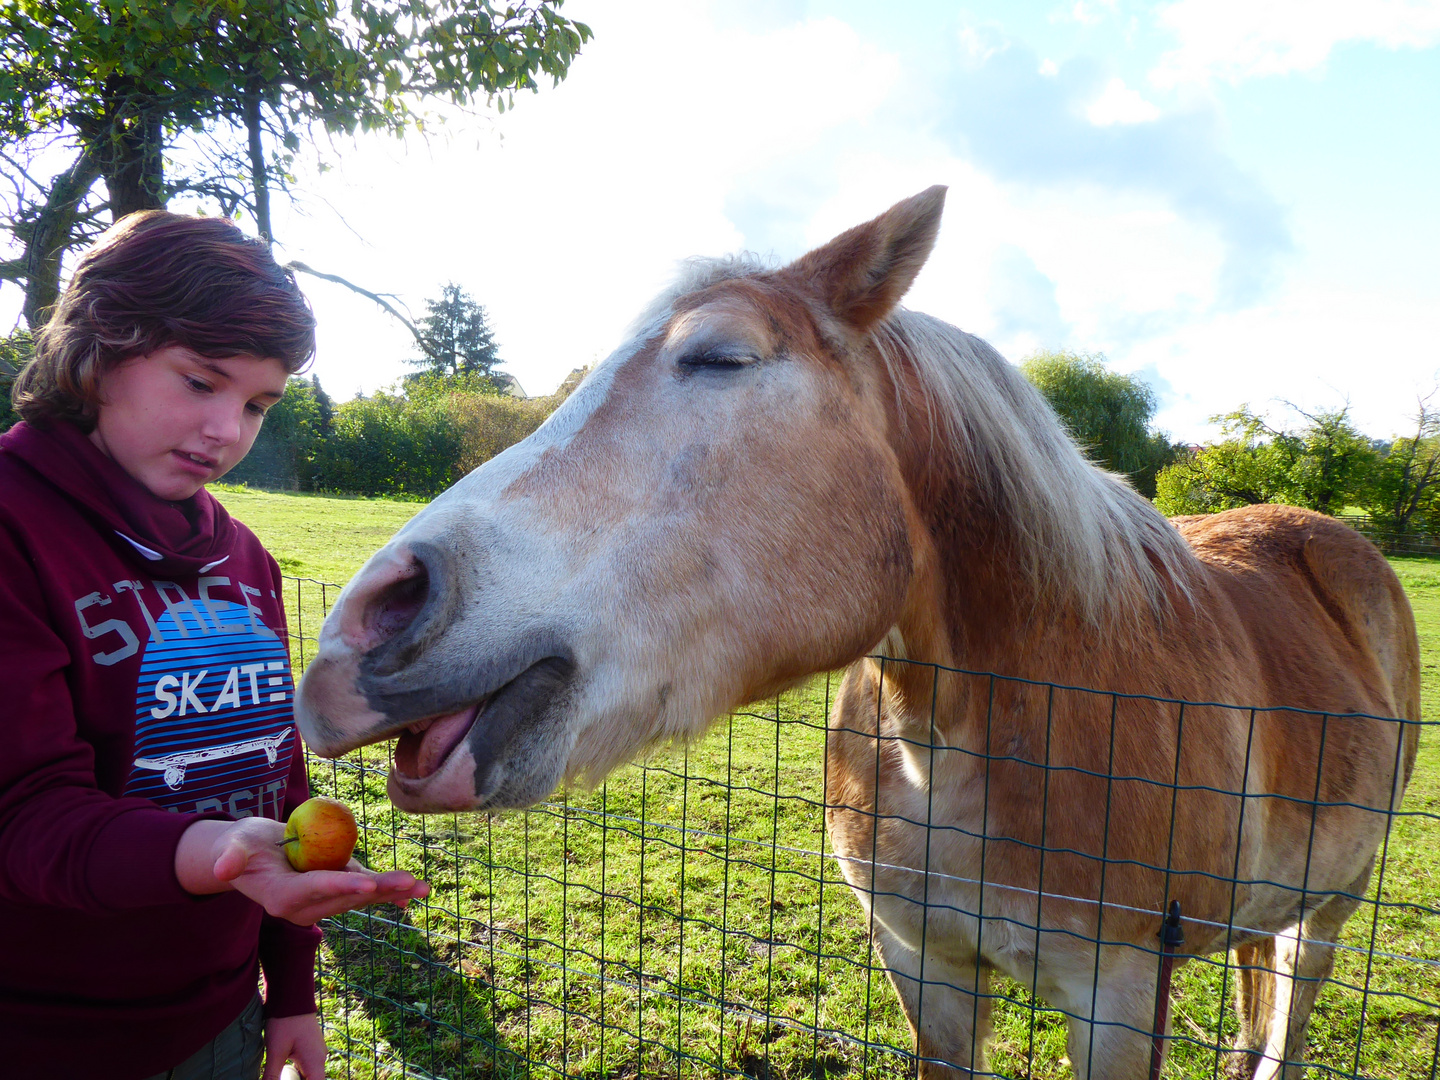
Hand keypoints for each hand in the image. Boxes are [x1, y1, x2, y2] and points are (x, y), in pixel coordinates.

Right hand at [176, 817, 429, 924]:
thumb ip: (229, 857)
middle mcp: (305, 908)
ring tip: (422, 888)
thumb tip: (223, 867)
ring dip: (392, 892)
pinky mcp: (336, 892)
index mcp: (282, 897)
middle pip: (346, 896)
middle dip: (378, 889)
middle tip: (409, 883)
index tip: (366, 882)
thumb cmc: (242, 846)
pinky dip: (390, 893)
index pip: (315, 890)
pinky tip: (415, 895)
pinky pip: (364, 892)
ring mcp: (323, 903)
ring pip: (361, 896)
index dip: (341, 884)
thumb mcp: (232, 846)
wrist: (252, 857)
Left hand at [263, 1012, 326, 1079]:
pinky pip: (308, 1066)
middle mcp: (320, 1058)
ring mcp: (317, 1052)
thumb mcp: (275, 1051)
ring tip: (282, 1076)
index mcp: (315, 1062)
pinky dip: (298, 1074)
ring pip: (310, 1075)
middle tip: (282, 1078)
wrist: (292, 996)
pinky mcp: (311, 1047)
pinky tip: (285, 1073)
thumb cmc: (285, 1022)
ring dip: (298, 1079)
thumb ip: (271, 1075)